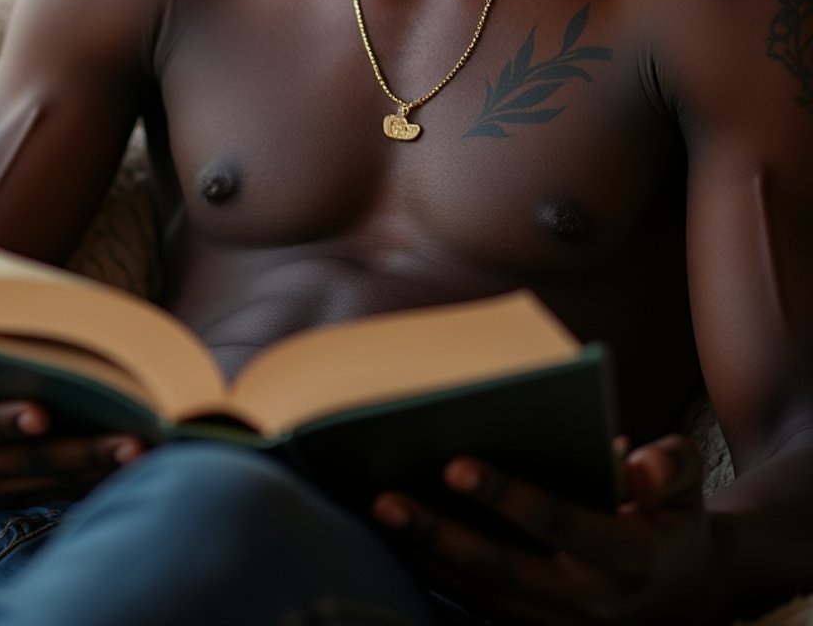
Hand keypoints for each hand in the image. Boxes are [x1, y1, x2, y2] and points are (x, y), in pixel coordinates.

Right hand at [0, 376, 144, 506]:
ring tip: (140, 451)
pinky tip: (126, 465)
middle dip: (76, 452)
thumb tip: (56, 313)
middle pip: (14, 462)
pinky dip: (86, 481)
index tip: (43, 414)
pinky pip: (46, 496)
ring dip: (92, 471)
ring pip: (37, 485)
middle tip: (129, 439)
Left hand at [372, 436, 726, 624]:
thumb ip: (668, 465)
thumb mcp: (689, 484)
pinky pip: (484, 613)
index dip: (507, 497)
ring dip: (428, 559)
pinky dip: (441, 581)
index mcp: (632, 557)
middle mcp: (593, 604)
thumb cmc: (674, 516)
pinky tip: (403, 545)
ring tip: (380, 514)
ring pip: (484, 598)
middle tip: (387, 496)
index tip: (455, 464)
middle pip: (504, 571)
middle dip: (442, 534)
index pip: (561, 524)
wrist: (692, 593)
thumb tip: (629, 462)